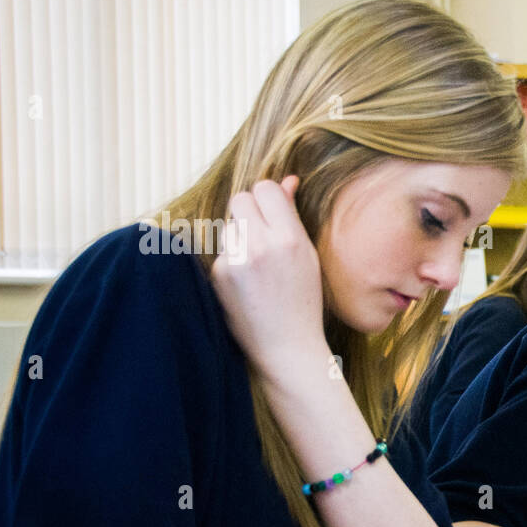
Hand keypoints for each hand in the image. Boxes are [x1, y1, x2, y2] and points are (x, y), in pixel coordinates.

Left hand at [211, 176, 329, 381]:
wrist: (287, 347)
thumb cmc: (303, 301)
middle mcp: (261, 245)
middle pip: (240, 199)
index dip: (268, 199)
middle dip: (248, 211)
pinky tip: (246, 284)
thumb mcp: (307, 256)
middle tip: (262, 235)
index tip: (273, 213)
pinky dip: (231, 261)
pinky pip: (222, 251)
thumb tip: (287, 180)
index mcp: (290, 238)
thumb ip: (292, 216)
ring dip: (239, 236)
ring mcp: (236, 260)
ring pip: (228, 225)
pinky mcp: (219, 275)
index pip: (265, 189)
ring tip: (257, 267)